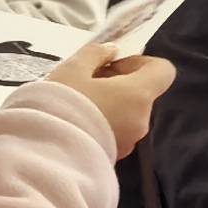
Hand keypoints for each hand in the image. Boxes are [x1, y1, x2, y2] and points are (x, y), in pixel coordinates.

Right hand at [55, 47, 173, 158]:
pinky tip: (77, 123)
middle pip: (141, 93)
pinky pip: (116, 132)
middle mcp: (141, 120)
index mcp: (138, 95)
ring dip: (110, 104)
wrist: (44, 154)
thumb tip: (111, 51)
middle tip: (87, 82)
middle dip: (119, 83)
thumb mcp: (73, 69)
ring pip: (128, 114)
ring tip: (78, 104)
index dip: (141, 62)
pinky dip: (103, 124)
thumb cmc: (61, 104)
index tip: (113, 65)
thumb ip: (96, 54)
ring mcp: (129, 142)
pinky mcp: (115, 157)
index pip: (163, 71)